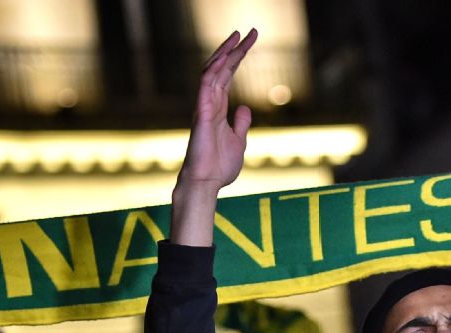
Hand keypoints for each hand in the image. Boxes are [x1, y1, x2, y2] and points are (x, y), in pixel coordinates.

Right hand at [171, 29, 258, 246]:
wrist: (207, 182)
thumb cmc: (219, 166)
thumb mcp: (238, 141)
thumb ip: (240, 124)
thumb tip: (244, 108)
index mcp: (219, 108)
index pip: (228, 76)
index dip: (237, 58)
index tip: (249, 42)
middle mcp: (210, 103)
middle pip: (221, 69)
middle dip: (234, 50)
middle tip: (248, 32)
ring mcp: (204, 107)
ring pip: (213, 73)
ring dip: (225, 54)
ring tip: (238, 37)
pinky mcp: (201, 115)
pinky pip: (205, 88)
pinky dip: (213, 72)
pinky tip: (223, 59)